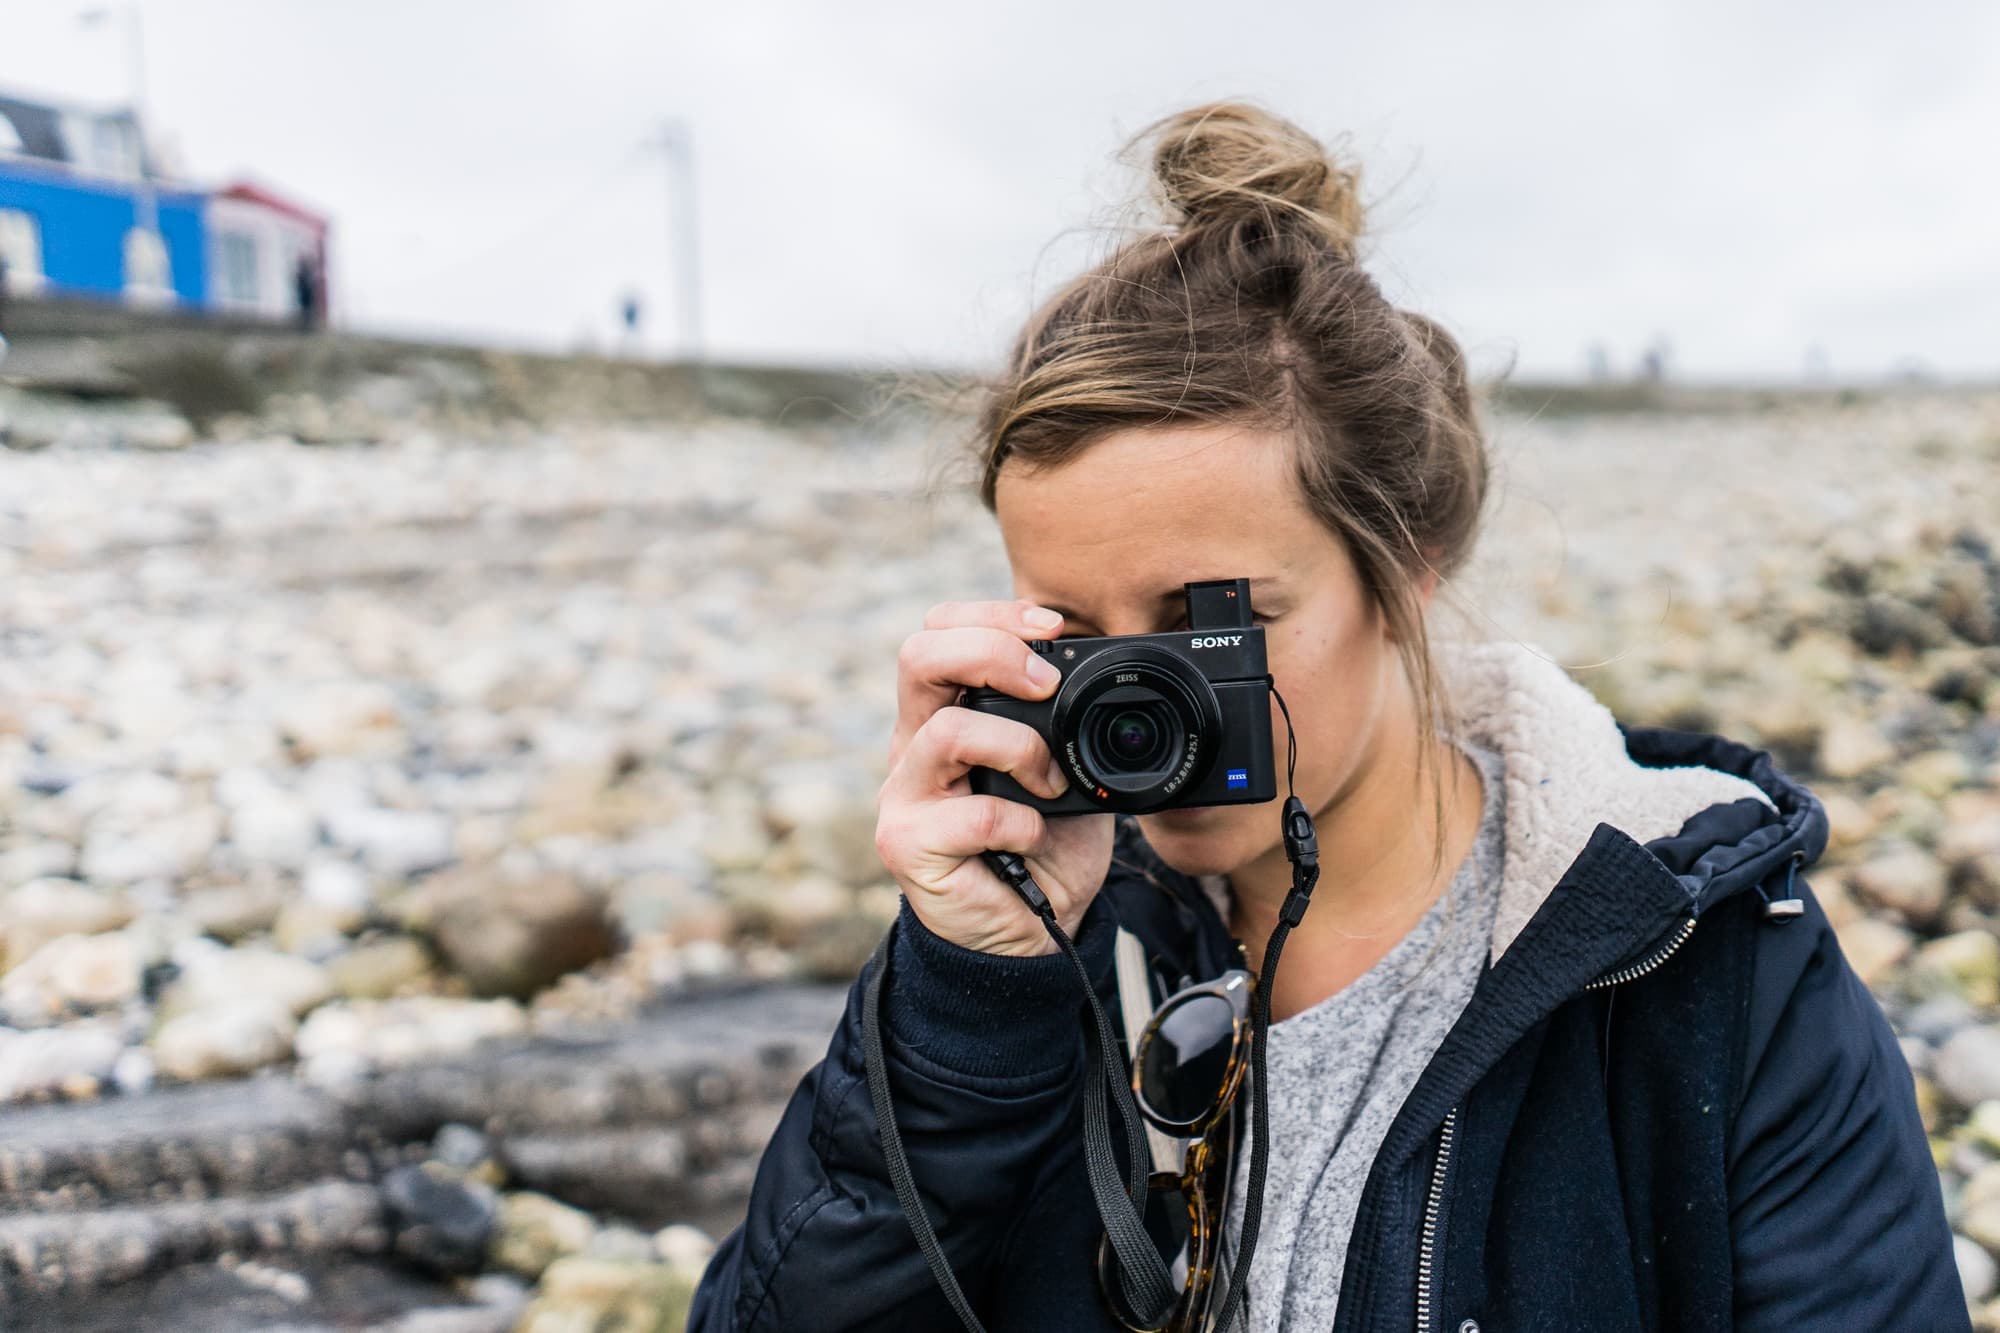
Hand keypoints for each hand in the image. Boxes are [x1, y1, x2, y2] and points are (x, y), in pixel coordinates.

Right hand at [875, 600, 1114, 956]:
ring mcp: (904, 793)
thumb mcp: (1067, 767)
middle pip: (918, 655)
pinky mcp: (907, 844)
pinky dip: (1022, 823)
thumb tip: (1102, 668)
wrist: (1034, 932)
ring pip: (948, 730)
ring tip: (1051, 784)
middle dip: (992, 651)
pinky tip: (1033, 838)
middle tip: (1046, 684)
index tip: (1052, 627)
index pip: (939, 630)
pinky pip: (973, 814)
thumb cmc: (1046, 846)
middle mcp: (914, 744)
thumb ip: (1065, 720)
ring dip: (1021, 748)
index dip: (991, 614)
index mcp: (945, 713)